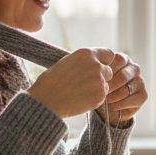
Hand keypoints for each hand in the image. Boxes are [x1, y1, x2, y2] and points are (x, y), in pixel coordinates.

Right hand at [27, 48, 146, 123]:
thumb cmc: (51, 81)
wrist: (46, 100)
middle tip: (85, 84)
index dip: (105, 62)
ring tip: (79, 92)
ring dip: (97, 89)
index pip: (109, 54)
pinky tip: (80, 99)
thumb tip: (95, 62)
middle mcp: (96, 65)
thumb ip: (84, 61)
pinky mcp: (100, 96)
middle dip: (101, 77)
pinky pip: (102, 97)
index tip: (99, 67)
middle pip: (109, 71)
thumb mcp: (67, 62)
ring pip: (106, 85)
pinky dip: (94, 99)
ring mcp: (99, 81)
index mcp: (86, 54)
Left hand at [97, 51, 146, 124]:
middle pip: (124, 75)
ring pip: (128, 89)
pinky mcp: (142, 95)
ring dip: (113, 97)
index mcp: (123, 59)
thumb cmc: (93, 84)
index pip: (118, 60)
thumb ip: (92, 66)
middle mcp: (134, 68)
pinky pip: (132, 100)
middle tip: (99, 93)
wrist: (101, 101)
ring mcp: (140, 81)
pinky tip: (110, 107)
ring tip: (103, 101)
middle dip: (109, 86)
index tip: (96, 79)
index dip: (107, 70)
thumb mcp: (91, 73)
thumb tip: (87, 65)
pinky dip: (120, 105)